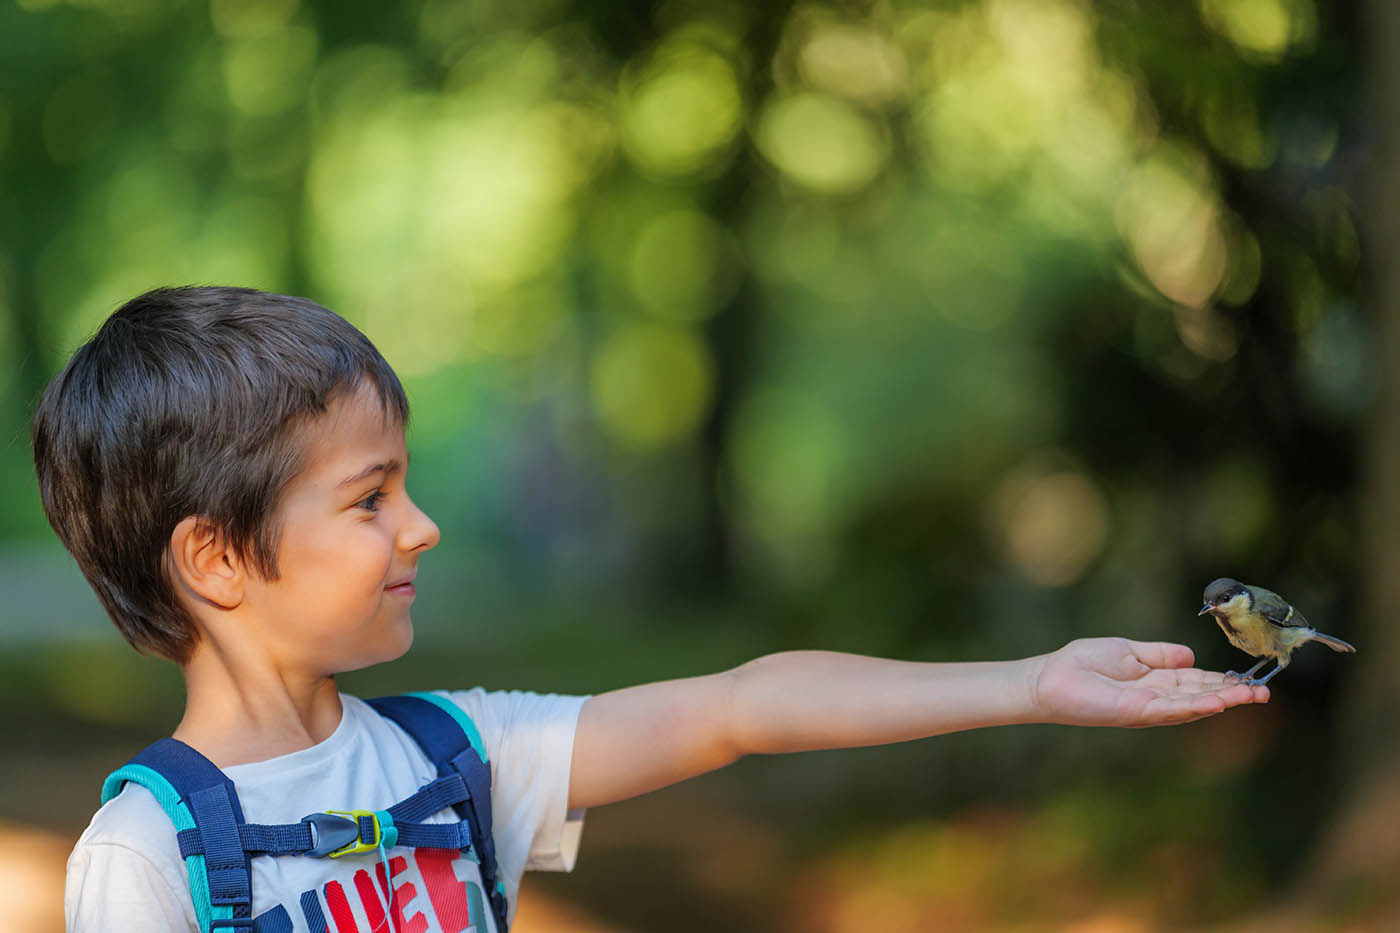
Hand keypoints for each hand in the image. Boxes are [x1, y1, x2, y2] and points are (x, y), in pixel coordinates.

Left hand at [1029, 637, 1268, 727]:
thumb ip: (1160, 655)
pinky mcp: (1136, 712)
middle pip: (1202, 696)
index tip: (1250, 680)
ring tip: (1250, 696)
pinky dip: (1194, 705)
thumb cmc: (1083, 664)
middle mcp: (1157, 697)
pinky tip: (1216, 701)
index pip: (1197, 681)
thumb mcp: (1129, 652)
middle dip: (1233, 695)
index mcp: (1156, 681)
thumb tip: (1191, 655)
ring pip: (1192, 705)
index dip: (1223, 680)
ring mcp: (1148, 707)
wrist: (1051, 678)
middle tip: (1264, 693)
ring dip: (1222, 701)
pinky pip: (1170, 709)